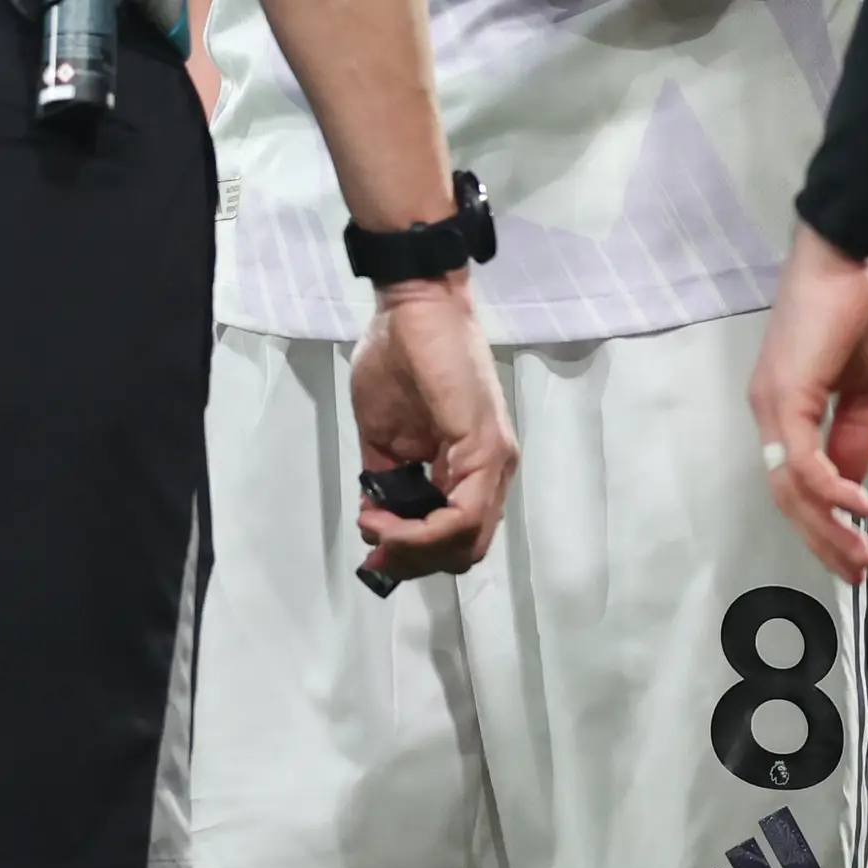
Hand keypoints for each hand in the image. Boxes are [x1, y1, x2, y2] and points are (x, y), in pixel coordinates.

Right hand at [347, 277, 518, 584]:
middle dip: (412, 560)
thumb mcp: (381, 435)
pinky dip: (420, 531)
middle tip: (374, 548)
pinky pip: (463, 514)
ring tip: (375, 527)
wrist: (412, 306)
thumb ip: (385, 480)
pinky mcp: (486, 448)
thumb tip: (376, 521)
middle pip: (463, 550)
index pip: (456, 536)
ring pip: (466, 541)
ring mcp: (494, 461)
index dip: (414, 556)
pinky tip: (385, 517)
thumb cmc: (397, 357)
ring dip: (413, 549)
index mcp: (471, 468)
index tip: (373, 553)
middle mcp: (492, 472)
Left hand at [748, 225, 867, 580]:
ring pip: (789, 487)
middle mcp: (771, 412)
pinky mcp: (786, 394)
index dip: (823, 523)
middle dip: (823, 539)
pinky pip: (802, 459)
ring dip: (826, 527)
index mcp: (787, 409)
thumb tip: (856, 479)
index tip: (854, 553)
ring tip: (860, 554)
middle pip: (787, 496)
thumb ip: (855, 431)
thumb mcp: (866, 384)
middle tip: (857, 571)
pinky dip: (829, 489)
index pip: (795, 482)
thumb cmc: (862, 307)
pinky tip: (857, 506)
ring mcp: (774, 404)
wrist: (853, 254)